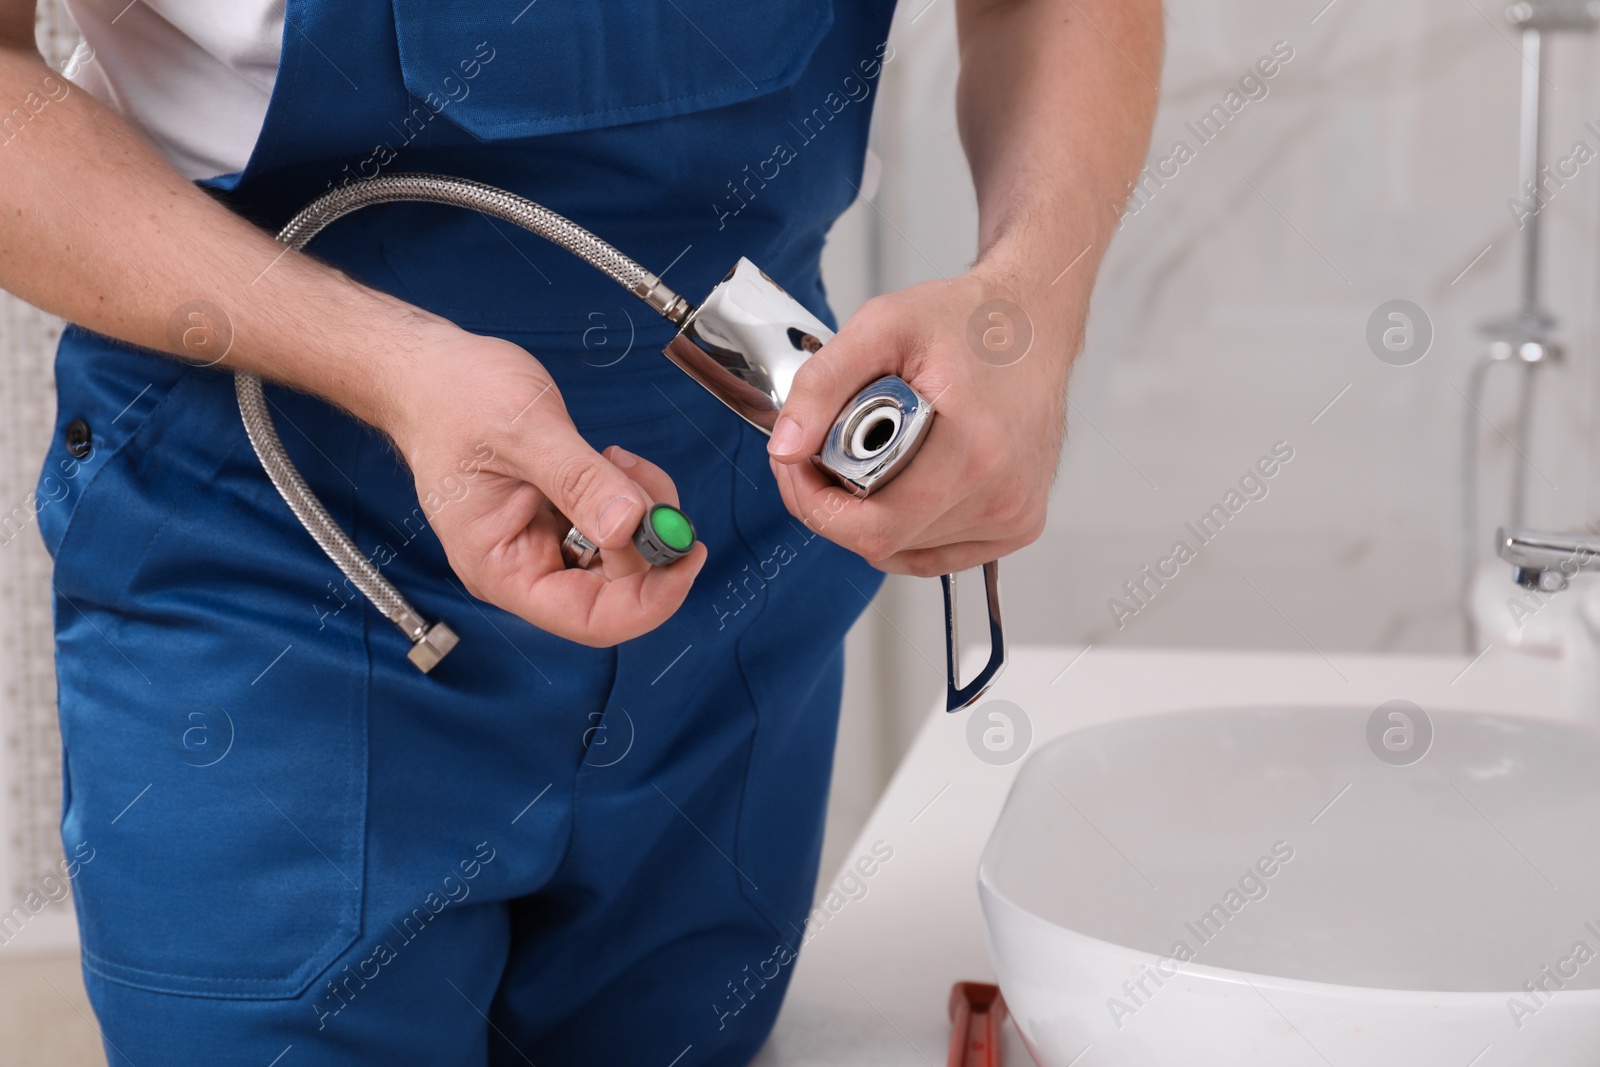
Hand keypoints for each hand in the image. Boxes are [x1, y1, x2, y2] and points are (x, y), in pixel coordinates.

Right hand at [381, 324, 705, 645]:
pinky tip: (614, 463)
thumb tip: (630, 526)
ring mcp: (545, 543)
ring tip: (620, 462)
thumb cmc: (453, 401)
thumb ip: (580, 482)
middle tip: (650, 490)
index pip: (588, 618)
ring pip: (624, 557)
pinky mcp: (562, 518)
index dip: (648, 601)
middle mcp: (525, 566)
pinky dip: (632, 499)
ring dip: (644, 515)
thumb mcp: (524, 434)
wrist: (432, 374)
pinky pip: (617, 527)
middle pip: (615, 592)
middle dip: (649, 544)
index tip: (686, 558)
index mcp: (502, 568)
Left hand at [767, 270, 1075, 576]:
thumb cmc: (968, 321)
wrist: (1034, 322)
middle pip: (884, 542)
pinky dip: (906, 527)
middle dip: (835, 506)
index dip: (817, 506)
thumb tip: (786, 449)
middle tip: (823, 456)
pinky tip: (902, 483)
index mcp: (975, 450)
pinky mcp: (1018, 525)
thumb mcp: (882, 326)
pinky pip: (937, 554)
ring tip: (872, 457)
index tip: (797, 468)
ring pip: (906, 551)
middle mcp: (1002, 495)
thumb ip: (823, 384)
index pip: (874, 526)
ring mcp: (1014, 517)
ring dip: (871, 515)